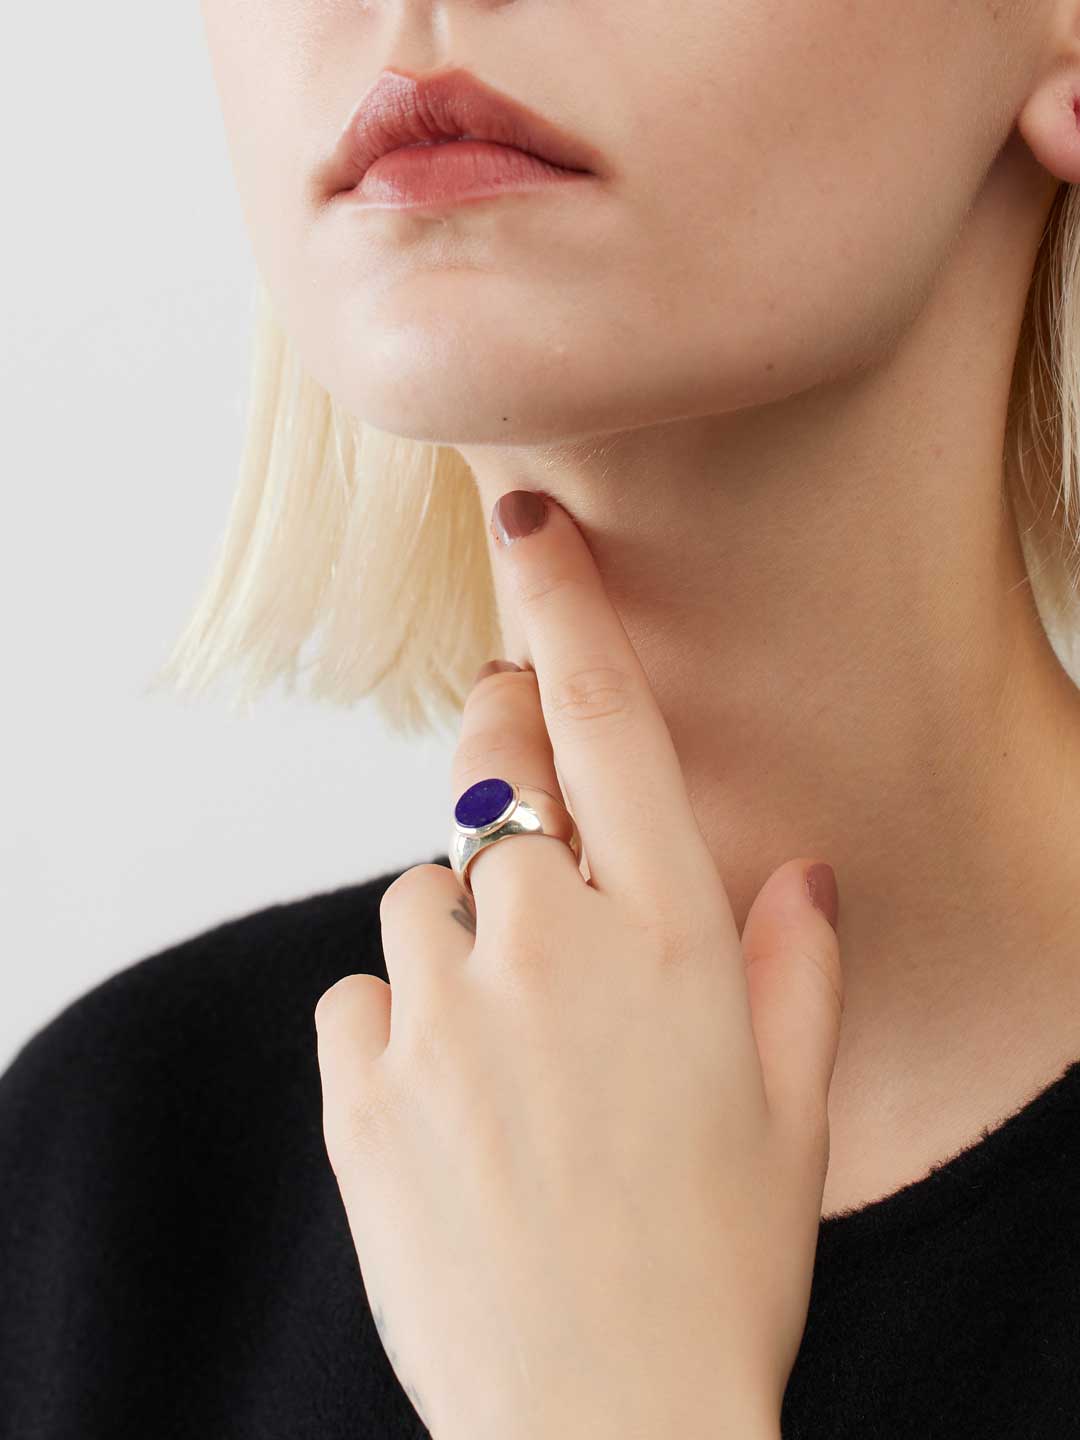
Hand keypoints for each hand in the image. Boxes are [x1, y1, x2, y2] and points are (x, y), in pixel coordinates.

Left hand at [314, 489, 842, 1439]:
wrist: (602, 1426)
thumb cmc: (717, 1267)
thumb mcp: (792, 1112)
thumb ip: (796, 968)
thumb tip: (794, 873)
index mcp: (670, 939)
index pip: (609, 724)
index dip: (565, 605)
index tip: (523, 520)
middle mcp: (550, 948)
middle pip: (488, 803)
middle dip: (505, 817)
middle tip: (533, 898)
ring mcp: (443, 1013)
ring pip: (419, 904)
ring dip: (457, 949)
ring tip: (504, 1065)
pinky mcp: (360, 1088)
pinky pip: (361, 998)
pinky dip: (396, 1029)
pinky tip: (446, 1115)